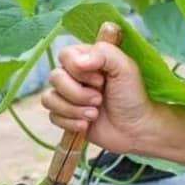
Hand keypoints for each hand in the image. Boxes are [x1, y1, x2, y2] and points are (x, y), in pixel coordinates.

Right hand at [41, 41, 159, 153]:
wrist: (136, 130)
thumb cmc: (133, 96)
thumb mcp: (126, 68)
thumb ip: (104, 53)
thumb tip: (78, 61)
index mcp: (86, 59)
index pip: (65, 55)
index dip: (78, 69)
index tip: (100, 80)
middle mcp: (73, 76)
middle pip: (55, 77)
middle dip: (77, 93)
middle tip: (99, 100)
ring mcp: (67, 96)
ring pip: (49, 98)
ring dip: (73, 109)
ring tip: (94, 114)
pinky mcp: (65, 115)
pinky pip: (53, 116)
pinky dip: (70, 122)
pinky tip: (86, 125)